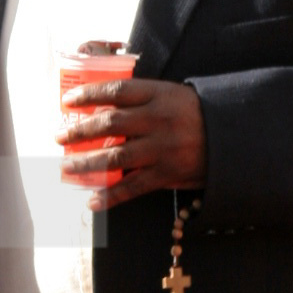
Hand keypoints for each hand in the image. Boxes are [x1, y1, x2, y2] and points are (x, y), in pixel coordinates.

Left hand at [58, 75, 205, 207]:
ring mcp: (162, 148)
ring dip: (86, 164)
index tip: (68, 101)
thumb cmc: (196, 115)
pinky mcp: (167, 174)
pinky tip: (92, 201)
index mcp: (159, 94)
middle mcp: (158, 119)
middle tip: (59, 137)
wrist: (233, 138)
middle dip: (79, 131)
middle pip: (110, 124)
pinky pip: (133, 187)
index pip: (117, 91)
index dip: (89, 94)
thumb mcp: (173, 96)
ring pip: (115, 156)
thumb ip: (143, 100)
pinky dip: (110, 196)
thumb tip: (103, 107)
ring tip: (66, 168)